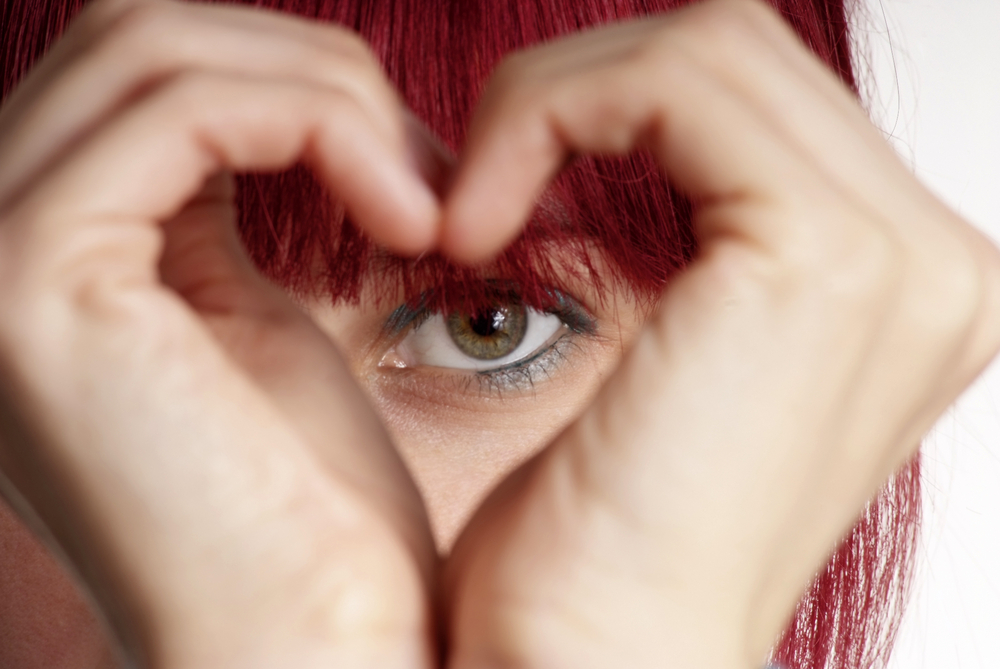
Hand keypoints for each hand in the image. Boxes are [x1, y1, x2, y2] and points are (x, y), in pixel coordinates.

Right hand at [0, 0, 440, 665]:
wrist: (306, 651)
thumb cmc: (305, 512)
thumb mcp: (254, 320)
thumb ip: (221, 207)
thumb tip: (280, 100)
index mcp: (45, 251)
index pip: (141, 72)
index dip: (292, 84)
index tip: (412, 166)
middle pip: (138, 35)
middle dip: (314, 75)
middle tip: (429, 172)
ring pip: (158, 47)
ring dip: (333, 100)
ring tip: (429, 208)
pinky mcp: (32, 285)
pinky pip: (189, 112)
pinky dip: (325, 132)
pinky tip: (411, 225)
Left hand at [441, 1, 999, 667]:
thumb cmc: (598, 545)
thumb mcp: (671, 360)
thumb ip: (696, 240)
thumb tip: (631, 138)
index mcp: (898, 279)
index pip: (750, 95)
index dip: (612, 110)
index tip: (505, 195)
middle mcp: (931, 259)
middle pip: (735, 50)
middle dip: (579, 95)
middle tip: (477, 193)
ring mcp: (898, 257)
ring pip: (701, 46)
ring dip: (549, 106)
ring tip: (470, 216)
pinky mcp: (820, 262)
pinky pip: (669, 83)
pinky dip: (545, 123)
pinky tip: (477, 227)